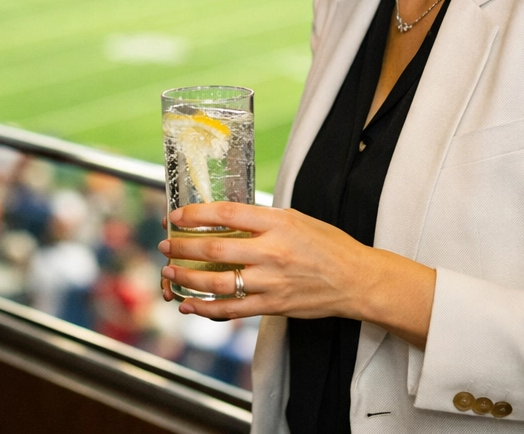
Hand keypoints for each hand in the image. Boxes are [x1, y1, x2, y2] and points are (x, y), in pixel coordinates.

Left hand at [158, 202, 434, 348]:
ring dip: (187, 278)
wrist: (357, 280)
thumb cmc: (327, 245)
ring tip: (169, 272)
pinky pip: (233, 309)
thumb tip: (225, 218)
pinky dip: (207, 309)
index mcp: (278, 224)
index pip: (227, 214)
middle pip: (215, 249)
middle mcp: (272, 252)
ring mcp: (271, 282)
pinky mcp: (273, 305)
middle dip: (183, 247)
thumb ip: (261, 219)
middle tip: (166, 244)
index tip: (177, 215)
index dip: (196, 214)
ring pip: (217, 282)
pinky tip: (189, 304)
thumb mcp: (295, 219)